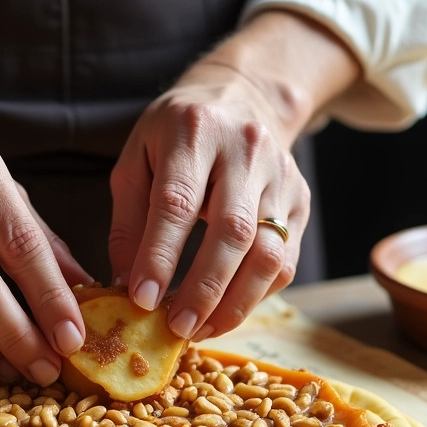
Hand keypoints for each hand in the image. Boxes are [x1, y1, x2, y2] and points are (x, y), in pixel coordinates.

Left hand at [108, 10, 359, 340]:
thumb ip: (128, 220)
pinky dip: (256, 295)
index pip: (178, 202)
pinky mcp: (301, 201)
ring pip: (269, 252)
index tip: (142, 299)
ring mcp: (281, 177)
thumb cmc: (176, 134)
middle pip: (231, 231)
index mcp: (193, 132)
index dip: (159, 256)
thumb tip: (125, 283)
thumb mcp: (137, 159)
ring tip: (201, 330)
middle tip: (177, 327)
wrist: (243, 96)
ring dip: (235, 302)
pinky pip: (286, 261)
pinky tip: (225, 312)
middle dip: (203, 288)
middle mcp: (245, 150)